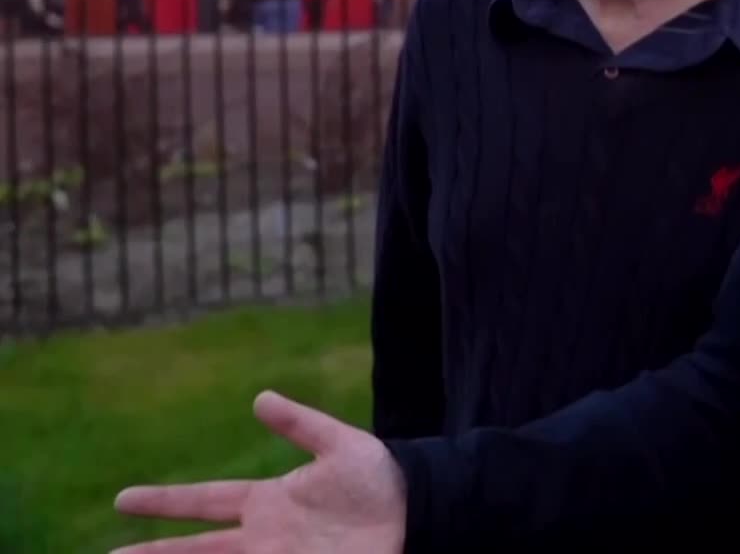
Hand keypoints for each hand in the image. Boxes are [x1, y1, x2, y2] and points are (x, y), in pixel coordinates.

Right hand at [112, 391, 404, 553]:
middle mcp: (264, 535)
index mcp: (269, 500)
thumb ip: (300, 424)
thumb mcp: (340, 444)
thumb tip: (259, 398)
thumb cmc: (382, 477)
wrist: (419, 510)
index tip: (122, 500)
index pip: (205, 500)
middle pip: (194, 548)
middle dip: (152, 553)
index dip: (165, 502)